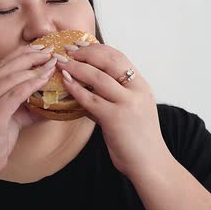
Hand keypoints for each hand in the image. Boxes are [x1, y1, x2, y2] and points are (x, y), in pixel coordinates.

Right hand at [0, 45, 56, 179]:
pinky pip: (15, 94)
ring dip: (34, 68)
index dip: (22, 54)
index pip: (1, 65)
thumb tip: (49, 99)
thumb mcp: (7, 120)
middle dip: (30, 56)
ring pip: (12, 78)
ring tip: (52, 63)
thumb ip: (23, 107)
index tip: (40, 49)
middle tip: (50, 50)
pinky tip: (45, 79)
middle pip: (7, 67)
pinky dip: (32, 84)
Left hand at [56, 42, 170, 175]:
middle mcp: (137, 90)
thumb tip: (85, 89)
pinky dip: (75, 88)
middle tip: (67, 50)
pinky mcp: (115, 118)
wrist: (150, 164)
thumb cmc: (137, 140)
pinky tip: (65, 82)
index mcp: (141, 86)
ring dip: (76, 67)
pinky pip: (90, 99)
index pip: (119, 57)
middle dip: (85, 52)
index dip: (97, 49)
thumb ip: (111, 98)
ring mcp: (127, 103)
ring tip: (61, 62)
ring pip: (98, 77)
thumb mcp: (129, 112)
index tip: (79, 45)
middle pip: (109, 60)